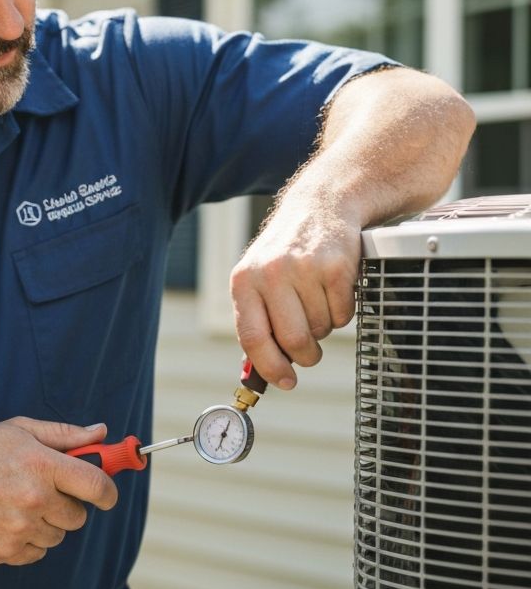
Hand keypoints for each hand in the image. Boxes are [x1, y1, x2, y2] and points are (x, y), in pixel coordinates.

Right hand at [0, 417, 117, 565]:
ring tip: (17, 503)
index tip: (106, 494)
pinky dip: (28, 541)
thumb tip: (101, 433)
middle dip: (68, 505)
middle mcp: (34, 498)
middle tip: (44, 491)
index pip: (97, 486)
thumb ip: (64, 434)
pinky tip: (6, 521)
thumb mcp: (19, 430)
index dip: (108, 492)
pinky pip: (37, 553)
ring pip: (57, 535)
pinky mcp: (6, 552)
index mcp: (41, 464)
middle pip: (79, 516)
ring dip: (46, 523)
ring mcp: (19, 528)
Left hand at [229, 197, 359, 390]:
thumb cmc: (285, 252)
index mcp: (243, 281)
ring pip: (321, 329)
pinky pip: (344, 314)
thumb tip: (259, 373)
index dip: (270, 366)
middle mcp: (271, 273)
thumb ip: (256, 321)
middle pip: (292, 340)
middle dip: (305, 355)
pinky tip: (333, 289)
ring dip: (324, 326)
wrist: (320, 206)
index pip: (252, 337)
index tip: (285, 381)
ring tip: (316, 299)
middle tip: (309, 351)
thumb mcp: (257, 279)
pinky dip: (342, 312)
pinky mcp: (337, 267)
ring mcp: (304, 269)